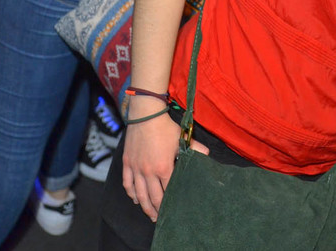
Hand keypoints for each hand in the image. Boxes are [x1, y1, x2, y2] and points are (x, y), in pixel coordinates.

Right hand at [122, 100, 209, 221]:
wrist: (145, 116)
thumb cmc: (165, 128)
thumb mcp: (182, 139)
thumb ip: (195, 149)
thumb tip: (207, 154)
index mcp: (163, 168)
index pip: (167, 191)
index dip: (170, 203)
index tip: (172, 211)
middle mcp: (148, 172)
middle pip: (152, 197)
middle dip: (157, 210)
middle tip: (160, 219)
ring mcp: (136, 169)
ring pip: (139, 194)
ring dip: (144, 206)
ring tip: (149, 214)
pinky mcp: (127, 163)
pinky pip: (127, 183)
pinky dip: (131, 193)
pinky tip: (135, 199)